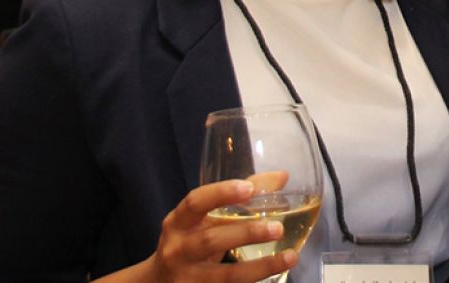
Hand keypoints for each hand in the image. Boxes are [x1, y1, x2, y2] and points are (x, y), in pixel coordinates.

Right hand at [145, 180, 297, 281]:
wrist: (159, 282)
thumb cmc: (189, 241)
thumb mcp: (203, 218)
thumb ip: (237, 197)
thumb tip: (280, 177)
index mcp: (178, 222)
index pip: (195, 203)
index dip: (221, 193)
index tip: (249, 189)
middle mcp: (178, 250)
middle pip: (210, 241)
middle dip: (247, 233)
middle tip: (278, 228)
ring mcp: (187, 278)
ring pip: (224, 275)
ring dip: (260, 266)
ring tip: (289, 257)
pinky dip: (254, 282)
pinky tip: (278, 274)